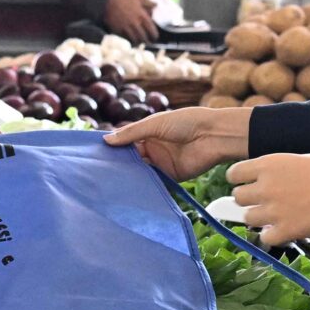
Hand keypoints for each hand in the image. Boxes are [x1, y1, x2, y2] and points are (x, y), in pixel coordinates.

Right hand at [103, 0, 161, 42]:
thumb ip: (147, 2)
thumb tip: (156, 5)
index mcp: (141, 14)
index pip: (151, 28)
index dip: (154, 34)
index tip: (155, 37)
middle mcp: (134, 22)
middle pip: (143, 36)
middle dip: (147, 41)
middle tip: (148, 42)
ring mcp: (126, 26)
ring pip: (134, 39)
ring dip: (138, 42)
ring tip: (139, 42)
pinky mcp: (117, 29)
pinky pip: (125, 38)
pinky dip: (128, 40)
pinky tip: (129, 40)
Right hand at [105, 106, 252, 179]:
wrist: (213, 135)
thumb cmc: (186, 122)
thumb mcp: (155, 124)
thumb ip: (131, 133)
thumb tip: (106, 140)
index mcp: (148, 133)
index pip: (125, 142)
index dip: (113, 148)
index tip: (95, 155)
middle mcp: (152, 148)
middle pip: (130, 158)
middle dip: (118, 164)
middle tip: (99, 172)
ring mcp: (161, 163)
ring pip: (140, 171)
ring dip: (129, 175)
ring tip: (111, 182)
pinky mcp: (170, 176)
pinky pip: (154, 182)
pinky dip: (144, 184)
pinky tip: (131, 188)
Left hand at [225, 153, 309, 245]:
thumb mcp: (300, 159)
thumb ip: (279, 171)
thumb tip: (268, 181)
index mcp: (269, 164)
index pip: (234, 174)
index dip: (240, 180)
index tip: (248, 184)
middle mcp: (265, 186)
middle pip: (238, 198)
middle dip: (249, 200)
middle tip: (264, 202)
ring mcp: (273, 210)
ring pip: (248, 218)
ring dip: (259, 219)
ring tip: (276, 216)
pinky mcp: (285, 230)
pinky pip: (265, 237)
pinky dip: (273, 235)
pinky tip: (285, 230)